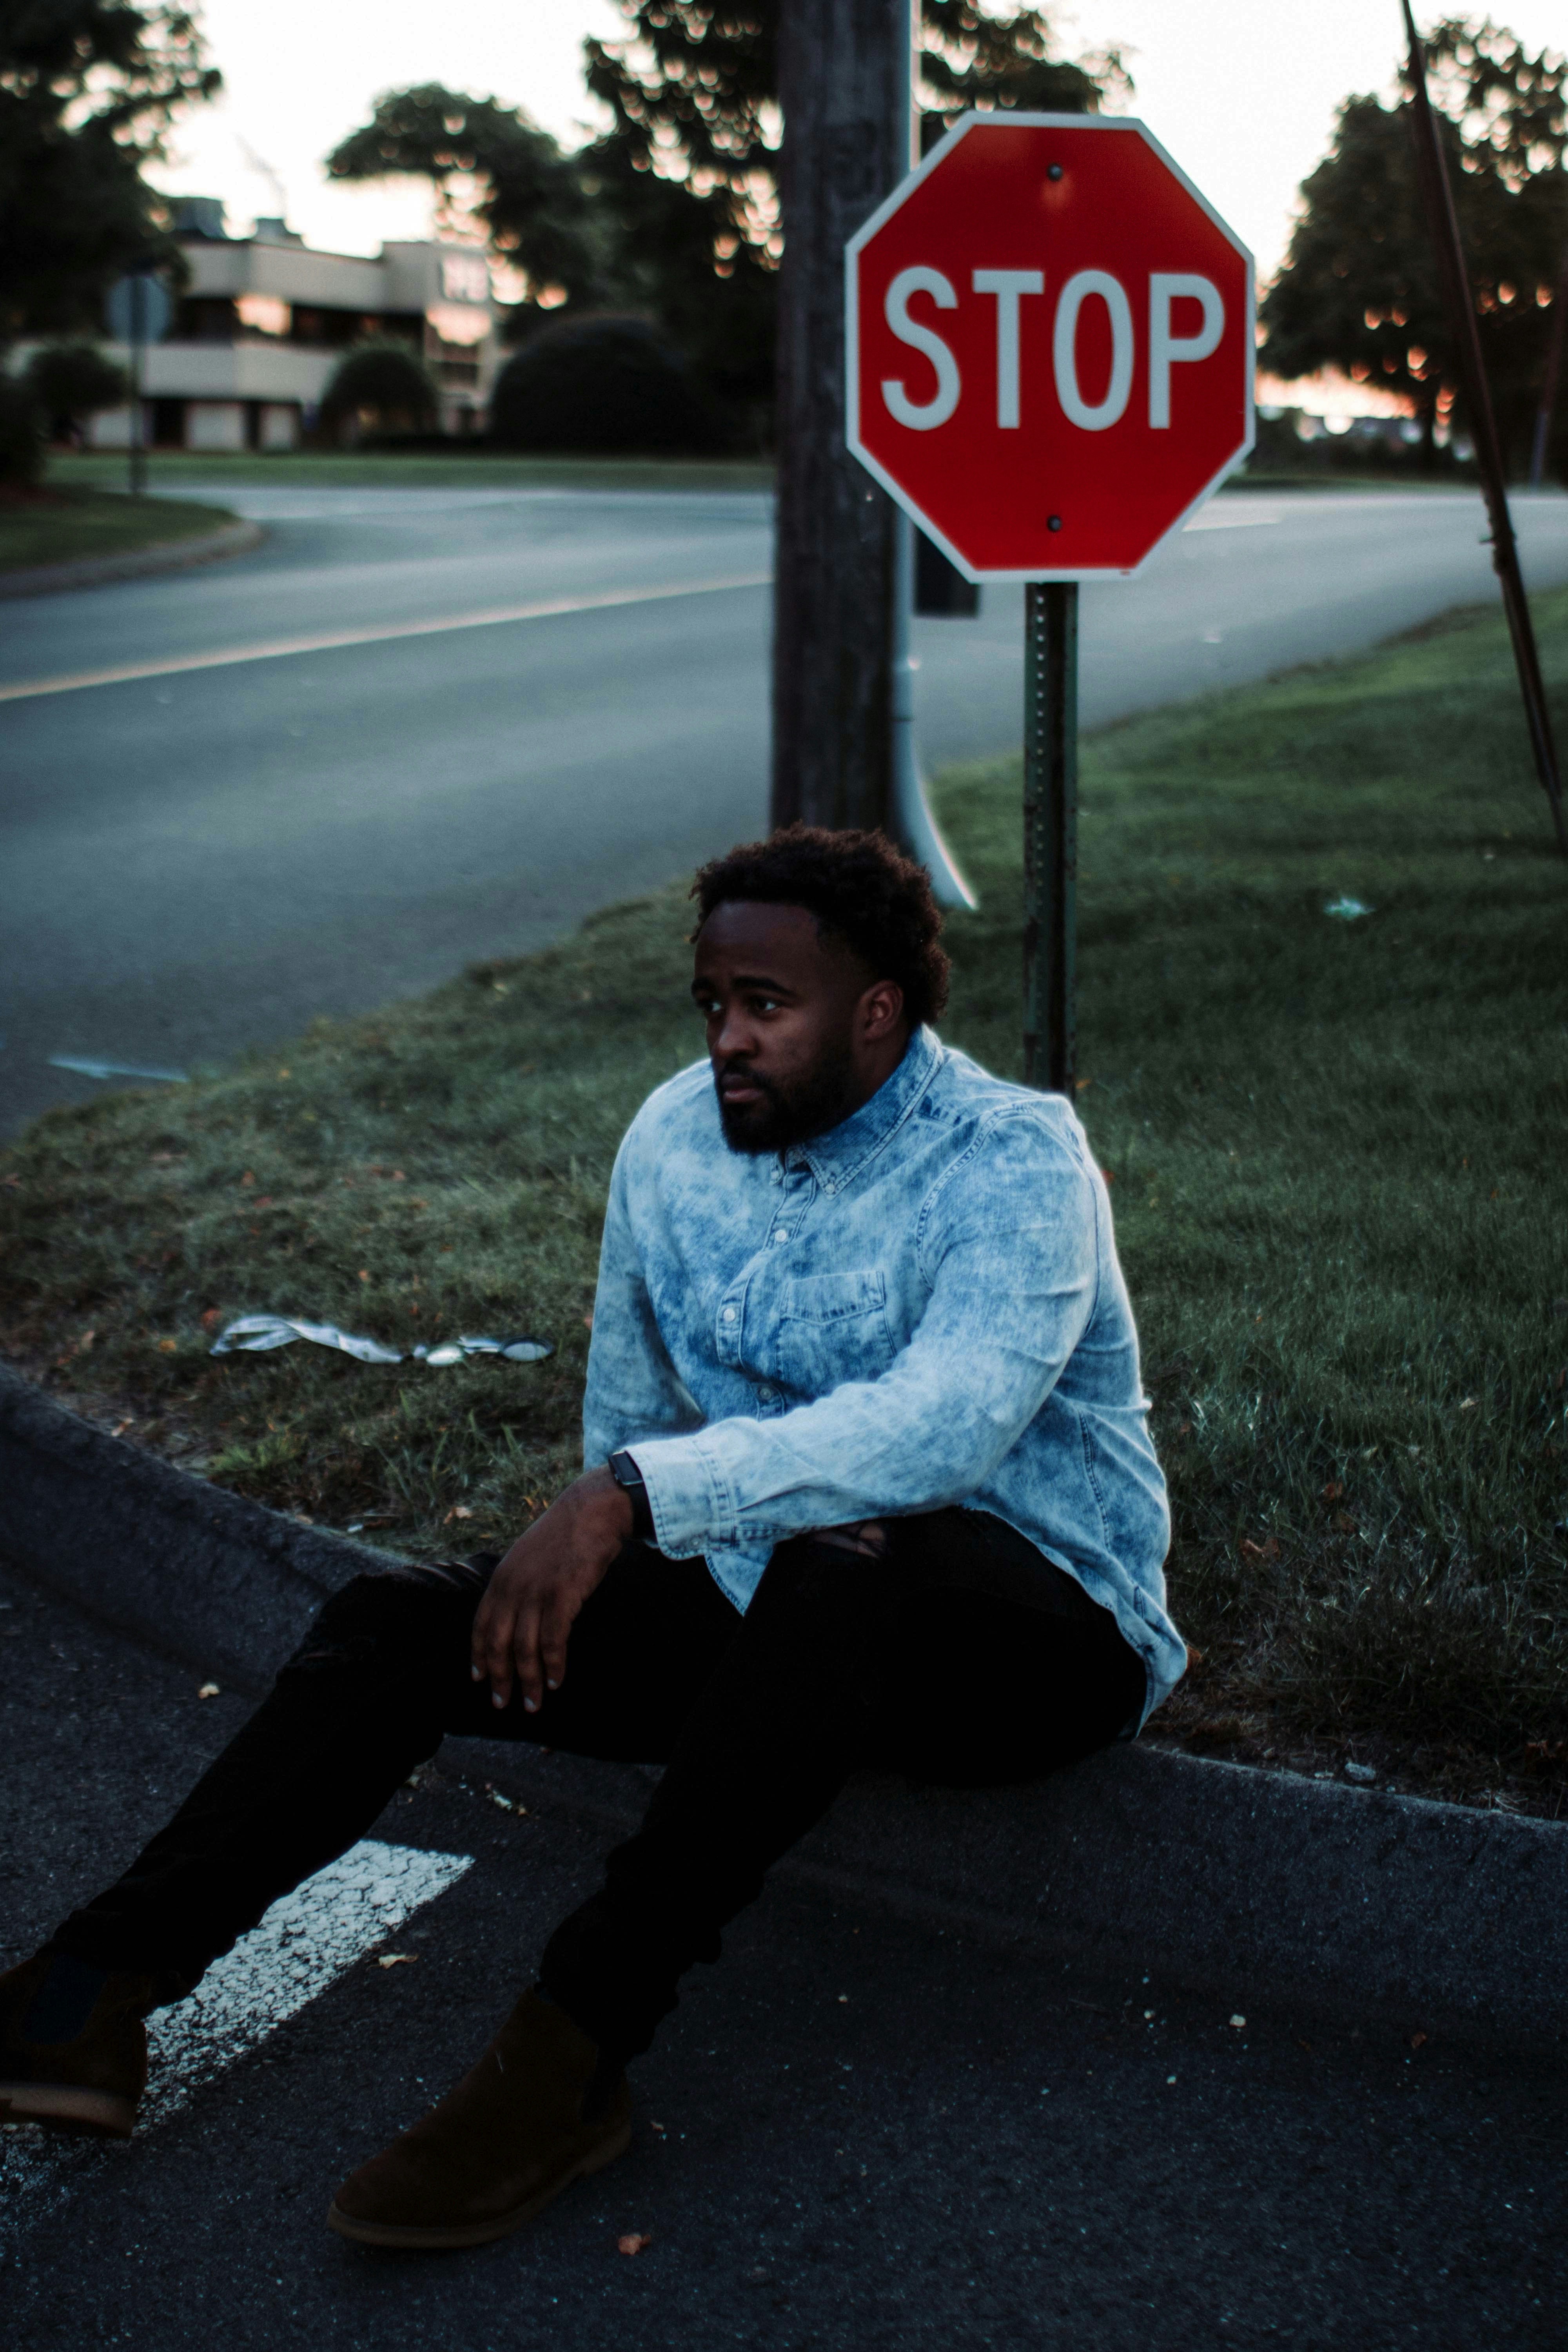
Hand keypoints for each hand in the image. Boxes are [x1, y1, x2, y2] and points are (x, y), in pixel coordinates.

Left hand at [470, 1467, 633, 1714]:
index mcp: (501, 1578)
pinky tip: (556, 1681)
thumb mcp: (528, 1556)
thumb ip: (518, 1582)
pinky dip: (553, 1666)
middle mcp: (512, 1588)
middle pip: (498, 1643)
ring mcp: (536, 1592)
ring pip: (524, 1649)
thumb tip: (517, 1612)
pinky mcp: (562, 1596)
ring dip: (528, 1681)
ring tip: (533, 1703)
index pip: (481, 1625)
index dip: (478, 1655)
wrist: (591, 1509)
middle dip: (499, 1678)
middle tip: (501, 1704)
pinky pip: (552, 1641)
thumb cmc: (565, 1534)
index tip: (478, 1679)